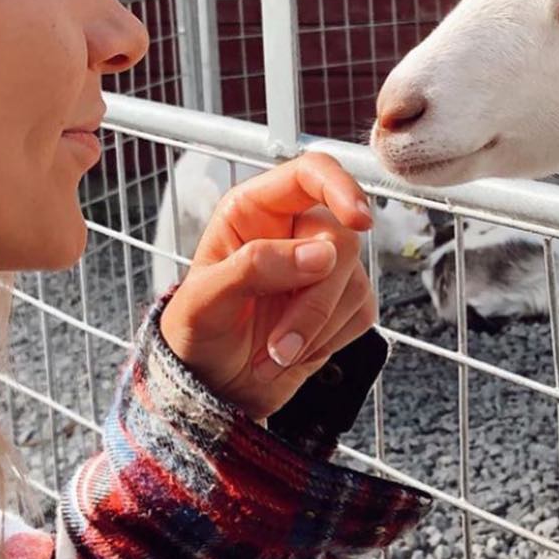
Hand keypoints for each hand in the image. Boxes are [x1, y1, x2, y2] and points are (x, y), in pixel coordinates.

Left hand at [158, 151, 379, 419]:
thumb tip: (319, 255)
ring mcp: (323, 268)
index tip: (359, 221)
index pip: (311, 174)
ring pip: (354, 283)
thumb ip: (254, 267)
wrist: (212, 385)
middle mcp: (294, 231)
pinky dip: (328, 342)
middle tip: (277, 345)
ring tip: (272, 355)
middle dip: (313, 303)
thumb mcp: (205, 300)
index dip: (340, 187)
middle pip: (340, 241)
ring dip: (314, 331)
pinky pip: (362, 313)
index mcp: (256, 211)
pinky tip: (293, 354)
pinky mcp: (343, 304)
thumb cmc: (196, 333)